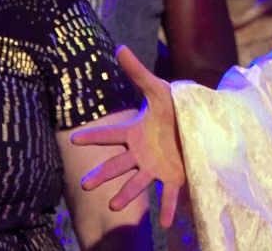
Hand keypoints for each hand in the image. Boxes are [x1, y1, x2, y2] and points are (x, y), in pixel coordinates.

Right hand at [73, 46, 186, 227]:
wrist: (196, 126)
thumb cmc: (172, 109)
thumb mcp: (158, 90)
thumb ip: (138, 73)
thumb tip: (120, 47)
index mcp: (134, 132)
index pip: (109, 134)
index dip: (93, 136)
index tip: (75, 139)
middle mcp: (140, 154)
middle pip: (117, 165)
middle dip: (102, 175)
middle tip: (85, 186)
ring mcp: (155, 168)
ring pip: (138, 183)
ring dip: (126, 194)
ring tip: (115, 207)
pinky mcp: (174, 178)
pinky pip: (169, 196)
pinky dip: (169, 209)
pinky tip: (167, 224)